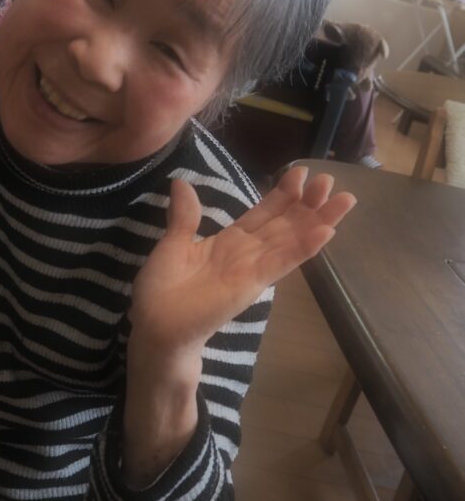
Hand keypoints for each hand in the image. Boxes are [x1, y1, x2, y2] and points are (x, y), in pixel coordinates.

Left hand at [128, 167, 355, 384]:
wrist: (157, 327)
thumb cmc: (162, 290)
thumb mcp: (173, 244)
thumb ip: (185, 216)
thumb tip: (182, 182)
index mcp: (229, 242)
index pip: (262, 214)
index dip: (283, 195)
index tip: (301, 173)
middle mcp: (247, 254)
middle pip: (284, 224)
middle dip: (308, 203)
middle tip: (330, 180)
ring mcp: (253, 269)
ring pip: (291, 240)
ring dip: (318, 221)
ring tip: (344, 200)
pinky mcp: (252, 284)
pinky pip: (281, 263)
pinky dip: (303, 248)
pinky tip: (325, 231)